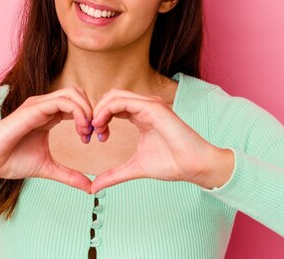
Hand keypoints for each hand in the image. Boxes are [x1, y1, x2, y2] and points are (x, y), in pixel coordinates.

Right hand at [0, 87, 95, 192]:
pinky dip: (77, 112)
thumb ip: (69, 175)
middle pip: (78, 93)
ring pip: (72, 93)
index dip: (90, 117)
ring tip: (87, 131)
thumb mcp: (48, 168)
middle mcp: (44, 106)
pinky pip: (61, 101)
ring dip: (87, 110)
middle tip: (94, 133)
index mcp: (48, 115)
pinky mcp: (32, 109)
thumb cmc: (11, 161)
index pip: (77, 104)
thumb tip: (90, 187)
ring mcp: (38, 105)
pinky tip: (81, 129)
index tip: (94, 138)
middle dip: (92, 110)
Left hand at [89, 89, 234, 192]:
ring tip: (95, 129)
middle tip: (90, 132)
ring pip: (115, 95)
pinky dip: (107, 110)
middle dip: (95, 112)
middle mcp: (145, 106)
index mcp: (141, 115)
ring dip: (99, 110)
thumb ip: (114, 175)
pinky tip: (102, 125)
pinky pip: (123, 101)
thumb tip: (94, 188)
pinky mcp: (153, 108)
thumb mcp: (135, 168)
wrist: (194, 166)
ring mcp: (149, 105)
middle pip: (111, 97)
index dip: (98, 118)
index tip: (92, 137)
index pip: (113, 106)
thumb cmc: (171, 164)